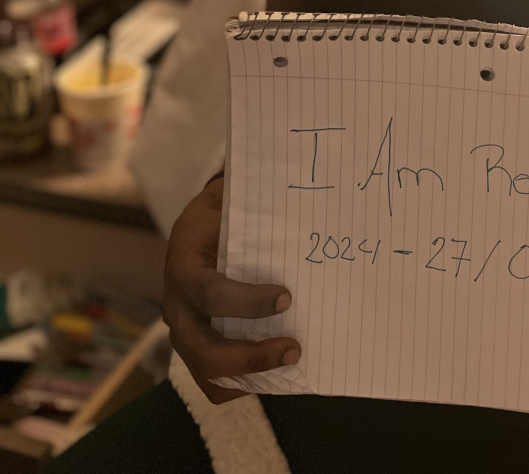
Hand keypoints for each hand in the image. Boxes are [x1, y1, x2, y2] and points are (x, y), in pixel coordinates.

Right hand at [163, 175, 300, 402]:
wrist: (194, 227)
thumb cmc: (218, 214)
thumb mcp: (228, 201)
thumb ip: (252, 208)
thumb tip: (295, 205)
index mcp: (183, 266)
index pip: (210, 293)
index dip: (248, 301)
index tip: (287, 297)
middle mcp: (176, 306)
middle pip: (204, 349)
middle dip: (251, 356)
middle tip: (294, 348)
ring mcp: (182, 331)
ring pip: (206, 373)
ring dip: (250, 375)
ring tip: (288, 361)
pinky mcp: (194, 346)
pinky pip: (212, 379)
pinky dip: (243, 382)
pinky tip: (274, 369)